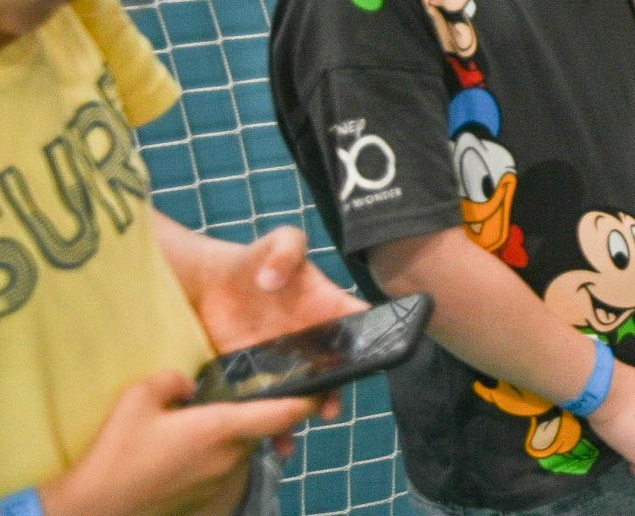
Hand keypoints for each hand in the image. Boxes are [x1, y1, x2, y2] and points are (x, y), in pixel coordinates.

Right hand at [41, 370, 318, 515]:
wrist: (94, 510)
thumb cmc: (118, 454)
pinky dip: (219, 454)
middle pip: (265, 429)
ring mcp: (220, 481)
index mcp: (223, 429)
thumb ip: (170, 381)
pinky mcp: (207, 498)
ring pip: (244, 449)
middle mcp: (231, 457)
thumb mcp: (137, 400)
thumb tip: (189, 385)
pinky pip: (225, 467)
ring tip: (205, 423)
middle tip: (246, 395)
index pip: (286, 413)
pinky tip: (189, 449)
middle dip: (263, 412)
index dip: (310, 399)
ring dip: (236, 435)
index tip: (323, 386)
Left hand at [160, 221, 362, 440]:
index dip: (375, 341)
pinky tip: (270, 441)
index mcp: (329, 308)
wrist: (210, 284)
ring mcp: (286, 363)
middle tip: (327, 409)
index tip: (374, 359)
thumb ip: (286, 249)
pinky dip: (271, 426)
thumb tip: (273, 279)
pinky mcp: (256, 378)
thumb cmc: (253, 260)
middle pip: (335, 371)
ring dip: (302, 416)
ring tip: (292, 432)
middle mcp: (313, 341)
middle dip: (334, 392)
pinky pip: (269, 405)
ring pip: (304, 395)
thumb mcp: (278, 242)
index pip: (362, 325)